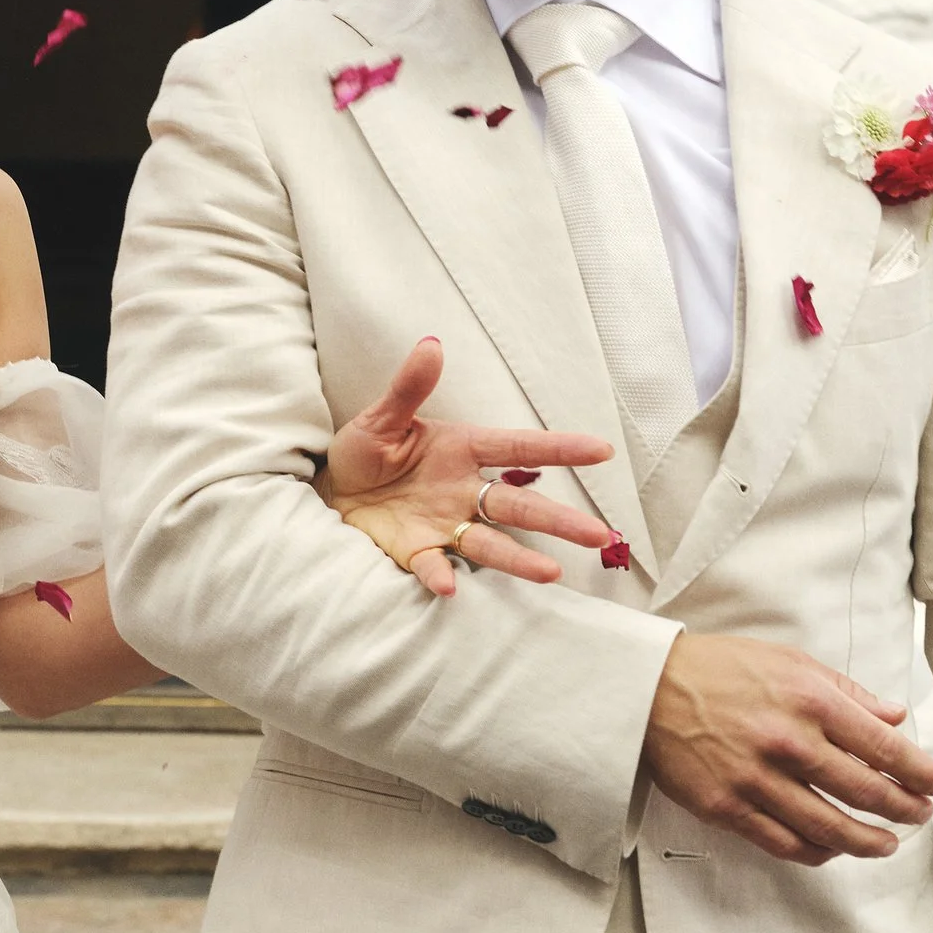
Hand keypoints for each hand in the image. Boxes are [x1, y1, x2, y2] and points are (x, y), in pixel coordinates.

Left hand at [324, 337, 615, 598]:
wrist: (330, 490)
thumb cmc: (364, 451)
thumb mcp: (382, 417)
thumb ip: (408, 388)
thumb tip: (431, 345)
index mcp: (463, 450)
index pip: (519, 449)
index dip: (560, 450)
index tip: (602, 450)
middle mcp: (464, 491)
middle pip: (520, 506)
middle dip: (559, 520)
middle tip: (599, 535)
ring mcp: (444, 524)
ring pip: (491, 543)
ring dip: (520, 558)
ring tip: (553, 572)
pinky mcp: (416, 551)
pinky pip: (433, 564)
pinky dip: (440, 574)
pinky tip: (449, 587)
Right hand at [643, 632, 932, 863]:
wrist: (647, 687)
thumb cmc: (719, 669)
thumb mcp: (789, 661)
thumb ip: (845, 691)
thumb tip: (893, 718)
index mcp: (810, 701)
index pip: (884, 748)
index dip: (919, 772)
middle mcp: (789, 743)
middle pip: (866, 792)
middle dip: (904, 809)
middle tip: (919, 815)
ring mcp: (756, 780)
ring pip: (830, 828)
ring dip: (868, 842)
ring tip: (886, 845)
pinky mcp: (727, 808)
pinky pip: (784, 843)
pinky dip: (817, 852)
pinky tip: (832, 849)